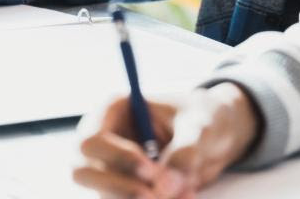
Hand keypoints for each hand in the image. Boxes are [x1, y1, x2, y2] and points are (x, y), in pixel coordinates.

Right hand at [73, 82, 260, 197]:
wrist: (216, 137)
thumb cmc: (204, 117)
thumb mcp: (201, 125)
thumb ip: (185, 150)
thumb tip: (165, 187)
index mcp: (113, 111)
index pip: (92, 140)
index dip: (117, 159)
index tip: (151, 171)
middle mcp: (104, 141)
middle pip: (83, 172)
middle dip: (120, 189)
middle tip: (157, 198)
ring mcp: (110, 170)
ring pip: (106, 196)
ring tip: (186, 194)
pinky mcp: (123, 191)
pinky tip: (185, 197)